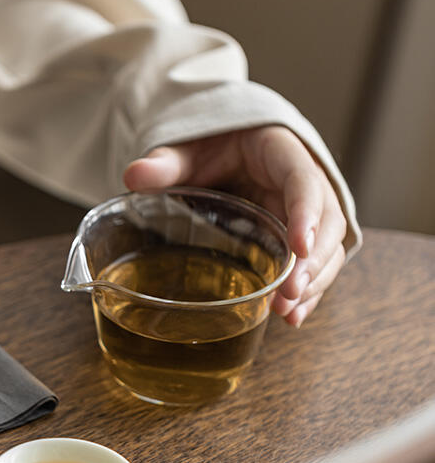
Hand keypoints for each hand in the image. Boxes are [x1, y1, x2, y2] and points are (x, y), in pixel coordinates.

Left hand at [123, 125, 346, 325]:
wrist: (229, 147)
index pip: (303, 181)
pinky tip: (293, 317)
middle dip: (314, 261)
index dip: (307, 214)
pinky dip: (308, 291)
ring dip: (314, 282)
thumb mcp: (189, 149)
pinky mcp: (301, 236)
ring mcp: (308, 211)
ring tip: (289, 314)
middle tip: (290, 294)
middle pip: (328, 221)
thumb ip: (166, 163)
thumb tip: (133, 176)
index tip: (301, 247)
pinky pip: (316, 263)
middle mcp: (305, 181)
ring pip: (329, 247)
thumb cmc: (214, 145)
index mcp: (282, 152)